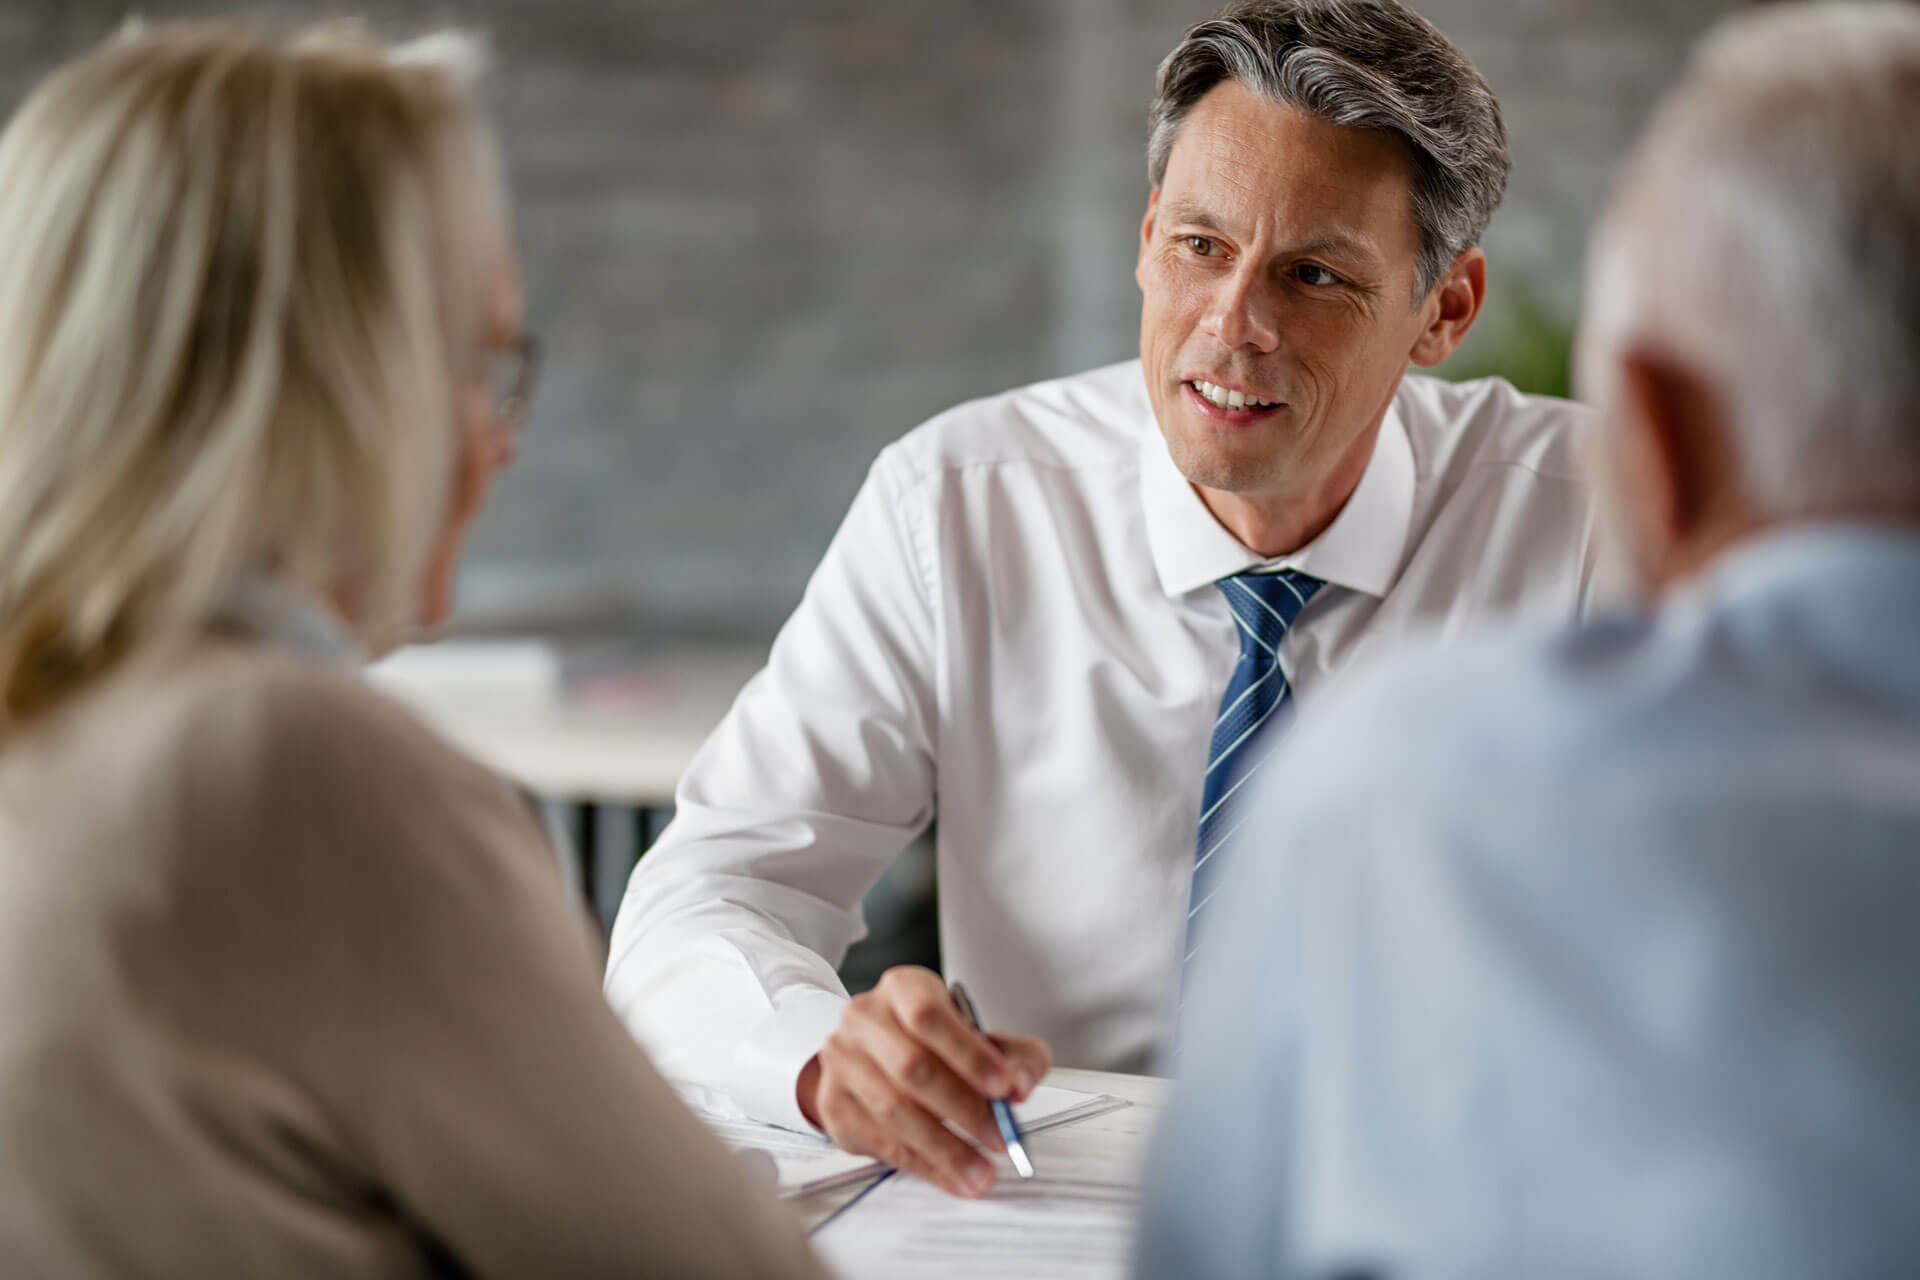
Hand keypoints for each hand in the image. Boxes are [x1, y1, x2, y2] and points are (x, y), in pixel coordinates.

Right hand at [796, 965, 1052, 1196]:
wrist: (872, 1054)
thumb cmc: (933, 1042)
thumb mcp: (980, 1035)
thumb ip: (1015, 1055)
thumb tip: (1022, 1085)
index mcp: (902, 989)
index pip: (930, 1015)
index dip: (969, 1053)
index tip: (1005, 1087)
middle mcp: (864, 1019)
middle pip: (911, 1067)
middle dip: (964, 1109)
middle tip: (1000, 1138)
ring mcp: (842, 1062)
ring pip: (893, 1111)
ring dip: (945, 1148)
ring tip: (982, 1171)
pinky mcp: (834, 1105)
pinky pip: (881, 1142)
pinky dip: (924, 1165)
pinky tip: (953, 1177)